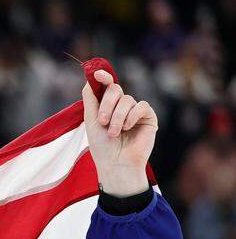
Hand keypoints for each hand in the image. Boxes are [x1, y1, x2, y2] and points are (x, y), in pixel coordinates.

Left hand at [83, 69, 157, 196]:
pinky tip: (127, 128)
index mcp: (107, 106)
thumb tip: (90, 78)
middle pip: (115, 90)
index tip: (97, 74)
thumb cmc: (102, 146)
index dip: (103, 77)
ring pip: (127, 99)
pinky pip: (141, 106)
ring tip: (114, 133)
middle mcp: (121, 106)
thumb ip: (91, 100)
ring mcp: (135, 111)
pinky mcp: (148, 117)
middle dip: (106, 105)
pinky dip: (131, 116)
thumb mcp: (91, 121)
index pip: (106, 86)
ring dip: (117, 116)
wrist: (116, 164)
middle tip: (102, 122)